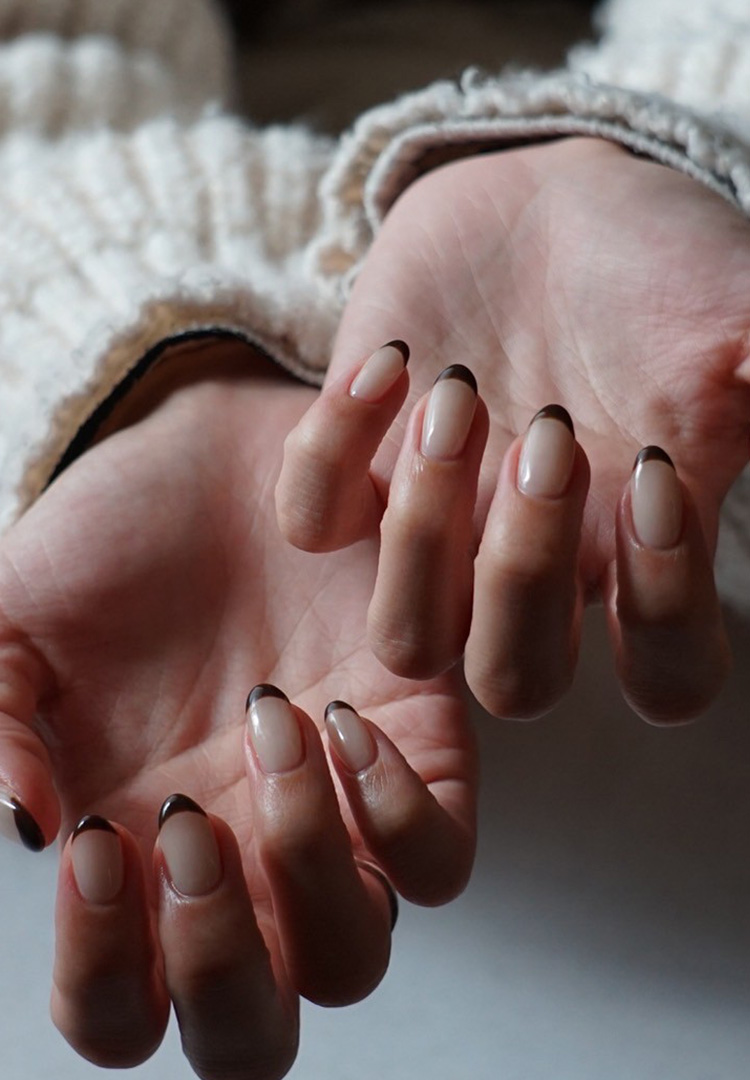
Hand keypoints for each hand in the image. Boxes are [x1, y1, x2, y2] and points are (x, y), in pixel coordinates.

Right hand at [0, 339, 474, 1077]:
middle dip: (216, 955)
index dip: (103, 968)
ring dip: (307, 868)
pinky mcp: (413, 749)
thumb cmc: (112, 549)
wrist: (209, 454)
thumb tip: (30, 830)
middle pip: (251, 1032)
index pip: (121, 1010)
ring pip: (356, 956)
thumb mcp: (18, 629)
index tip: (97, 839)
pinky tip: (338, 717)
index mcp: (134, 856)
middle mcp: (236, 861)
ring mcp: (329, 820)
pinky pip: (439, 854)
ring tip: (266, 724)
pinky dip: (397, 815)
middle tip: (188, 817)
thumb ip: (4, 727)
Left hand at [277, 137, 749, 722]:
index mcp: (639, 554)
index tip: (650, 466)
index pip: (663, 674)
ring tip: (459, 391)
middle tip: (548, 433)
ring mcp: (439, 532)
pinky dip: (331, 453)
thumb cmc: (651, 266)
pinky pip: (310, 527)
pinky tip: (391, 361)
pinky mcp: (359, 475)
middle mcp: (535, 568)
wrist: (545, 205)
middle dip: (525, 571)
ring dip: (424, 530)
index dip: (661, 605)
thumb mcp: (729, 307)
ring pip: (406, 637)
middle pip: (515, 680)